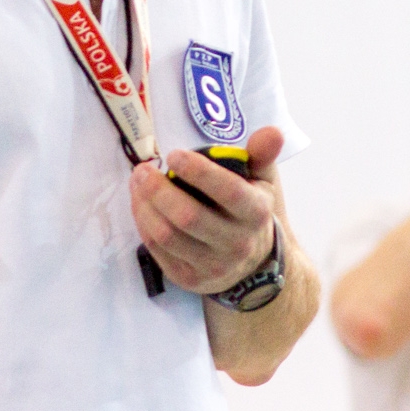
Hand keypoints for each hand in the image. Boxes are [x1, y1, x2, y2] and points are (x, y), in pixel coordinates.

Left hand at [129, 126, 282, 293]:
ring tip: (137, 182)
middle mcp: (237, 243)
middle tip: (143, 169)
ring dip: (144, 205)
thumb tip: (272, 131)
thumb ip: (261, 154)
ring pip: (168, 235)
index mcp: (256, 213)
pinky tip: (140, 204)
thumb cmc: (248, 210)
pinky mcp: (189, 279)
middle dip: (159, 190)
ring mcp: (213, 266)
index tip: (174, 155)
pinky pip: (157, 250)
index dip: (199, 172)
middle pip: (189, 217)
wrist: (252, 263)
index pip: (229, 192)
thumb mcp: (260, 182)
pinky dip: (143, 223)